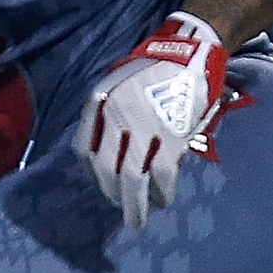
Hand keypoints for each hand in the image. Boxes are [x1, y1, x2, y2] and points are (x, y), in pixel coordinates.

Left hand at [75, 12, 225, 228]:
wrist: (189, 53)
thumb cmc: (152, 69)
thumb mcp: (116, 83)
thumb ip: (106, 113)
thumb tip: (106, 149)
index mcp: (98, 104)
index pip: (84, 148)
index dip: (90, 171)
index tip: (101, 182)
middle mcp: (115, 118)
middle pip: (106, 168)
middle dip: (111, 194)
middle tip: (119, 208)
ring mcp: (144, 128)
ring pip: (132, 177)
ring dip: (134, 204)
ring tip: (137, 220)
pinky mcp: (172, 137)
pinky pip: (162, 173)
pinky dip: (162, 192)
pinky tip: (164, 201)